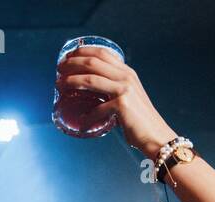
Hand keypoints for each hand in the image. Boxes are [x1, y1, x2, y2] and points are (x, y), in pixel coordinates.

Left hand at [56, 46, 175, 158]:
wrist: (156, 136)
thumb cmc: (138, 121)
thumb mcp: (127, 99)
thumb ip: (112, 93)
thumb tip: (91, 96)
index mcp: (127, 73)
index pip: (103, 53)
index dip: (83, 51)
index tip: (68, 56)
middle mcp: (127, 77)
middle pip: (94, 62)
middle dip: (72, 63)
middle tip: (58, 69)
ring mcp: (125, 89)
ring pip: (91, 80)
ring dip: (71, 81)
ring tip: (59, 84)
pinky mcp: (122, 105)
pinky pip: (97, 109)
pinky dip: (87, 117)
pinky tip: (81, 123)